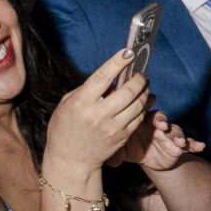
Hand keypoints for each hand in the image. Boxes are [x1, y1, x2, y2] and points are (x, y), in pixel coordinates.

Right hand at [45, 52, 155, 177]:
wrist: (71, 159)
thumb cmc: (65, 127)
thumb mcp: (69, 104)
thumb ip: (88, 90)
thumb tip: (110, 79)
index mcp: (81, 103)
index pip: (102, 77)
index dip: (117, 63)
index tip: (128, 52)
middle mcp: (98, 114)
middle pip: (127, 91)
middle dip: (138, 78)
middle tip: (141, 73)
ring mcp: (113, 127)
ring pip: (138, 104)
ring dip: (145, 91)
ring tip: (144, 84)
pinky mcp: (123, 137)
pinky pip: (139, 117)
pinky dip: (144, 106)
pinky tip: (144, 99)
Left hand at [113, 110, 206, 172]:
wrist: (148, 159)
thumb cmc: (133, 148)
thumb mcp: (123, 149)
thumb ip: (116, 152)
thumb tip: (111, 163)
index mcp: (141, 121)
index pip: (143, 110)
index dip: (147, 104)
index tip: (149, 100)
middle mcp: (156, 125)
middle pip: (161, 118)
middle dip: (162, 120)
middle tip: (162, 125)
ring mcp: (168, 135)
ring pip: (175, 130)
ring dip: (178, 134)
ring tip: (179, 141)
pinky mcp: (178, 145)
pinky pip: (189, 143)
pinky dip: (195, 144)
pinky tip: (200, 146)